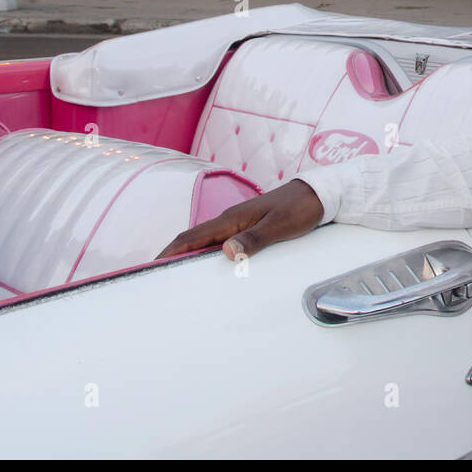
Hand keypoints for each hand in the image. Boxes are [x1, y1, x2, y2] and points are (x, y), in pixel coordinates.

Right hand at [157, 178, 325, 260]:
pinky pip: (221, 242)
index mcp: (232, 219)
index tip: (151, 268)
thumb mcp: (278, 226)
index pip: (191, 237)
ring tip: (177, 276)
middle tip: (158, 278)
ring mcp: (239, 223)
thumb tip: (227, 253)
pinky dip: (209, 254)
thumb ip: (254, 239)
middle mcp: (230, 220)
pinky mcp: (249, 227)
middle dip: (173, 256)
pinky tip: (211, 266)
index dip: (169, 252)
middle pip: (193, 240)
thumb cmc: (300, 208)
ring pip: (206, 241)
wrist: (319, 194)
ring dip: (190, 256)